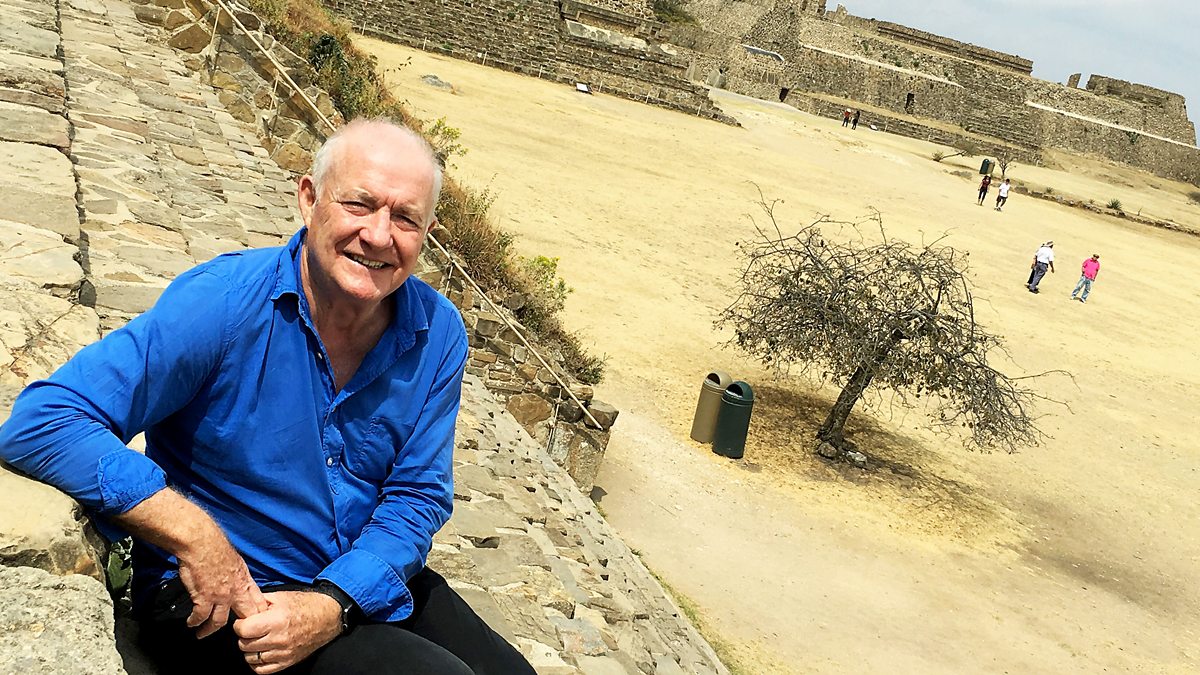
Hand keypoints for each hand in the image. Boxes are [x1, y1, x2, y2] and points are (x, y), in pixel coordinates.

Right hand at [109, 489, 268, 638]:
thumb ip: (237, 575)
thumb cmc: (215, 547)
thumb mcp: (235, 561)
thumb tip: (236, 581)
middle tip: (238, 637)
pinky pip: (200, 616)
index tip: (259, 623)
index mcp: (245, 580)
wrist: (201, 542)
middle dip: (244, 628)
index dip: (259, 614)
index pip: (259, 602)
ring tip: (203, 634)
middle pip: (246, 615)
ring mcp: (220, 595)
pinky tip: (191, 624)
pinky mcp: (204, 597)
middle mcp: (236, 590)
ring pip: (220, 622)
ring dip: (210, 630)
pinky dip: (195, 622)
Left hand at [234, 591, 342, 673]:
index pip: (243, 630)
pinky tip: (261, 652)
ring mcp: (283, 653)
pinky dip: (257, 662)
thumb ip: (259, 602)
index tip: (242, 622)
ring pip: (251, 658)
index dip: (239, 625)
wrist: (327, 616)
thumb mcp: (280, 597)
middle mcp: (279, 639)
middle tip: (251, 629)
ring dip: (250, 649)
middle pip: (244, 644)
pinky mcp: (287, 662)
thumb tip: (242, 607)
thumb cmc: (304, 605)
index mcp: (276, 620)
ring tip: (256, 640)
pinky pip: (262, 669)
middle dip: (244, 636)